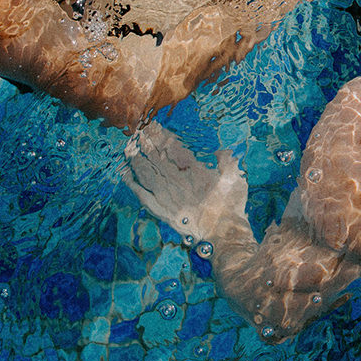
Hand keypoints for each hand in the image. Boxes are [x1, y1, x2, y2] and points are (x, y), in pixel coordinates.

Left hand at [124, 122, 248, 242]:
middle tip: (138, 133)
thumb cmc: (231, 206)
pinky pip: (142, 195)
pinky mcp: (161, 210)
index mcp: (193, 169)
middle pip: (156, 157)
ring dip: (137, 159)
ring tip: (129, 149)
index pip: (172, 148)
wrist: (223, 233)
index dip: (162, 136)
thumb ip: (226, 161)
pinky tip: (124, 175)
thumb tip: (220, 151)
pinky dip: (132, 184)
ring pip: (146, 173)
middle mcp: (176, 179)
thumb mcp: (236, 178)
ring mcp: (166, 195)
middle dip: (147, 144)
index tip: (153, 127)